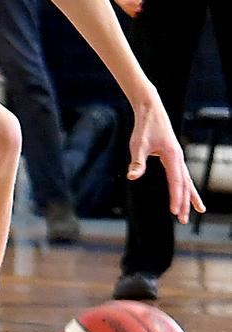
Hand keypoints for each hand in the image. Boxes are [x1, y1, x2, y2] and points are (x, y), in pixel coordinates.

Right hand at [112, 0, 145, 16]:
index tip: (140, 9)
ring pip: (119, 1)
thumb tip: (139, 2)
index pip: (130, 0)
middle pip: (124, 2)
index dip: (135, 6)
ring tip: (133, 11)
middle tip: (138, 12)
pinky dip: (122, 3)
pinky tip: (127, 5)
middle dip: (130, 9)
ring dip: (126, 8)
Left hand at [127, 94, 204, 223]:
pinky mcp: (174, 156)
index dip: (176, 198)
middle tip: (182, 220)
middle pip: (184, 184)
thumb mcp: (138, 144)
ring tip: (198, 211)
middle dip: (184, 202)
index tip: (174, 212)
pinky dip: (186, 185)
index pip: (176, 182)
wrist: (150, 110)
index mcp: (172, 156)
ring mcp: (178, 157)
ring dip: (189, 196)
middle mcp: (178, 158)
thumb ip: (137, 162)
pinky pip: (183, 174)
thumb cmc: (144, 127)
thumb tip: (132, 177)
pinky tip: (187, 192)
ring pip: (187, 180)